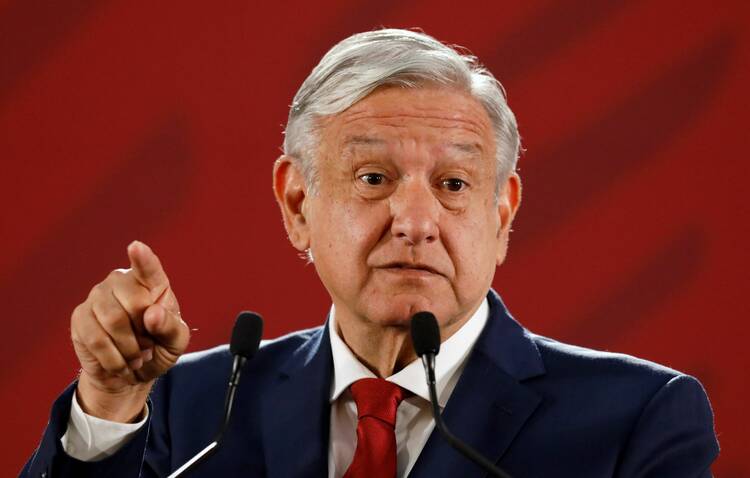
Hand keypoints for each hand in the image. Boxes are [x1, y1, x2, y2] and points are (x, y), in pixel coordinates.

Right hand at [71, 241, 189, 421]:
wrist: (131, 373)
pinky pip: (96, 340)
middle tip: (148, 346)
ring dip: (130, 349)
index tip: (136, 247)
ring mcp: (97, 296)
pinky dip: (114, 359)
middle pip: (134, 304)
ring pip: (113, 322)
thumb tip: (152, 314)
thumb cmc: (158, 349)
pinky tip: (120, 363)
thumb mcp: (176, 341)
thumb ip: (170, 326)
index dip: (142, 258)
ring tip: (136, 356)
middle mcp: (121, 281)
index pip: (148, 267)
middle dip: (145, 334)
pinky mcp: (79, 316)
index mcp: (152, 282)